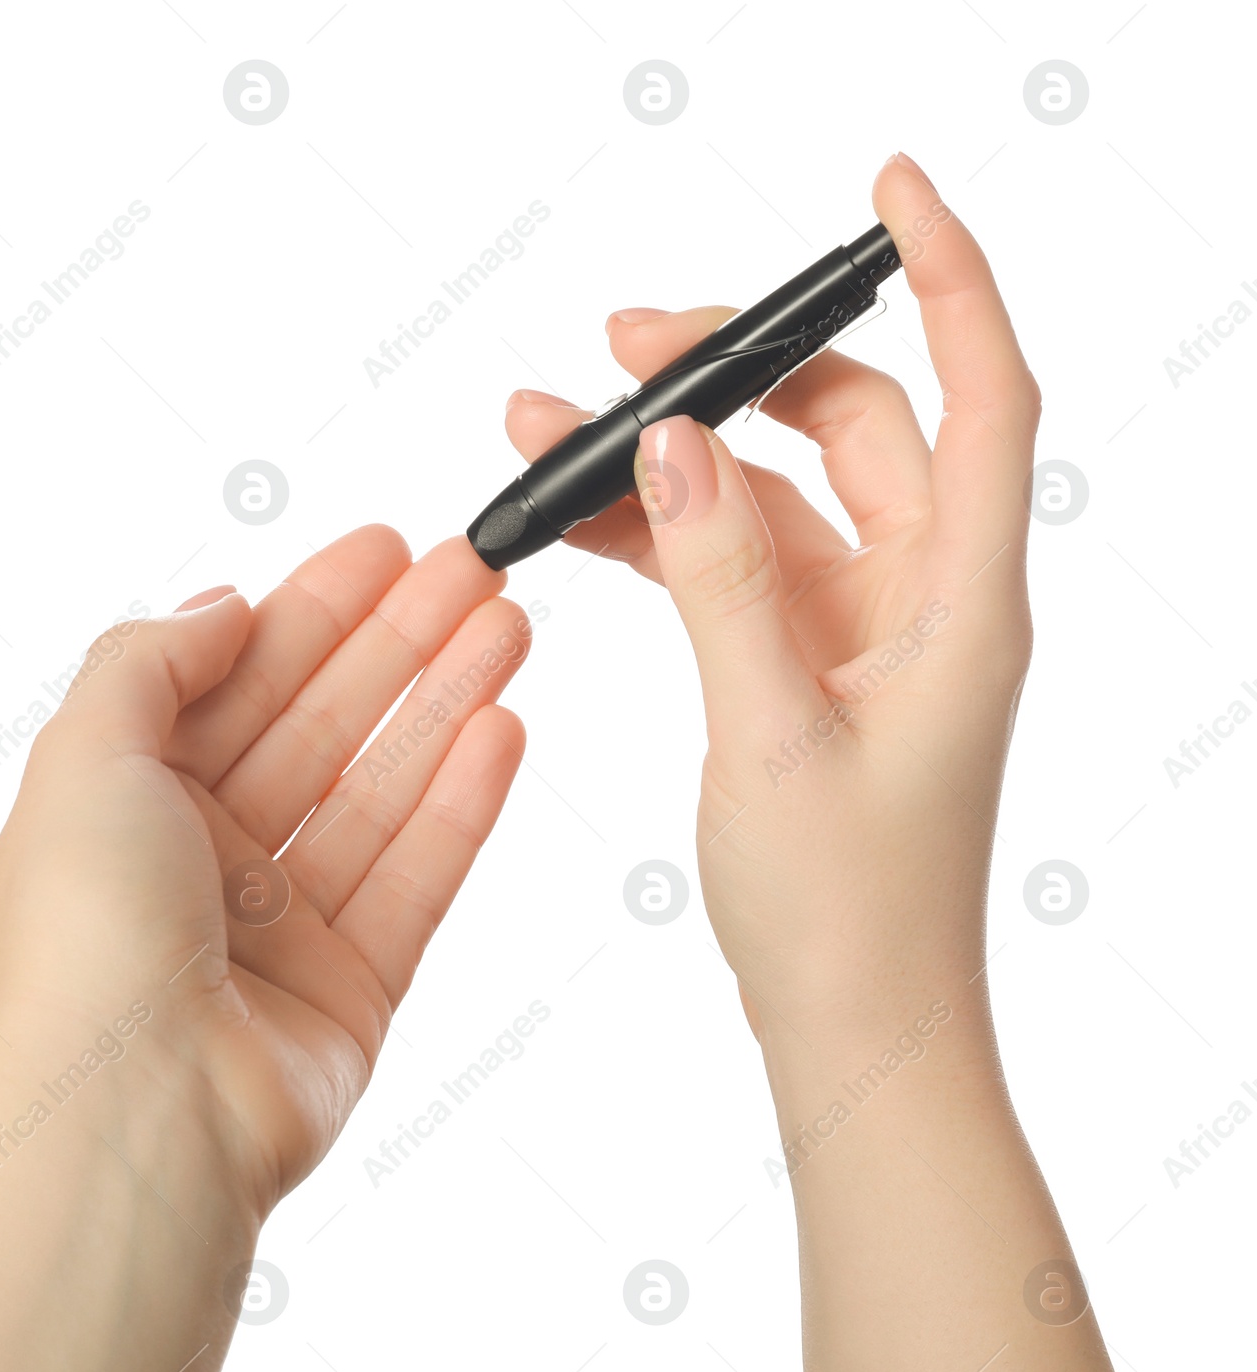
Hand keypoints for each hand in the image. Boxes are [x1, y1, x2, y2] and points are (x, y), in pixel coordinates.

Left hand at [0, 526, 530, 1213]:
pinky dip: (461, 802)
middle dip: (400, 642)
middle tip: (474, 571)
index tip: (387, 547)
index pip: (242, 677)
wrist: (132, 1116)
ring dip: (446, 704)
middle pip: (325, 722)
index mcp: (133, 801)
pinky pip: (418, 875)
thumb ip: (152, 660)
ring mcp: (286, 926)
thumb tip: (225, 605)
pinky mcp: (354, 987)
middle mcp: (209, 858)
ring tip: (511, 627)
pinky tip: (503, 729)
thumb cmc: (84, 938)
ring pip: (382, 788)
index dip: (316, 607)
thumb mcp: (86, 754)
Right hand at [503, 154, 1034, 1040]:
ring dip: (674, 457)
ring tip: (552, 429)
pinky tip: (581, 518)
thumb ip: (724, 582)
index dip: (948, 277)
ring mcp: (859, 630)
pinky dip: (664, 534)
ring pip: (771, 495)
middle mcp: (922, 597)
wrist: (850, 1021)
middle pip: (851, 425)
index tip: (887, 190)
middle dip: (738, 371)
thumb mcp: (773, 735)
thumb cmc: (846, 909)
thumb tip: (678, 447)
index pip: (980, 394)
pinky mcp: (802, 665)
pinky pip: (732, 564)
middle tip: (622, 346)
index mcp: (963, 603)